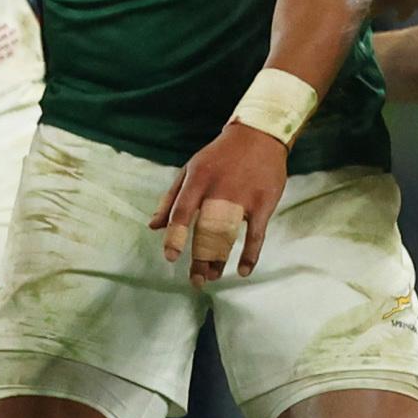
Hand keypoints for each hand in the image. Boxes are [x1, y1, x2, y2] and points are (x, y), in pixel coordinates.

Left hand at [152, 121, 289, 283]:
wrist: (259, 136)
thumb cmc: (219, 157)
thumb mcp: (190, 169)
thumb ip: (171, 198)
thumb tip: (153, 226)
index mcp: (197, 180)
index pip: (181, 212)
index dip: (175, 236)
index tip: (170, 258)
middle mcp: (219, 190)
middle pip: (205, 230)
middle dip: (199, 258)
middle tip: (195, 280)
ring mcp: (243, 197)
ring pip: (229, 235)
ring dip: (220, 259)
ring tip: (211, 277)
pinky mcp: (264, 203)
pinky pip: (256, 234)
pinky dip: (250, 254)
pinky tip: (242, 271)